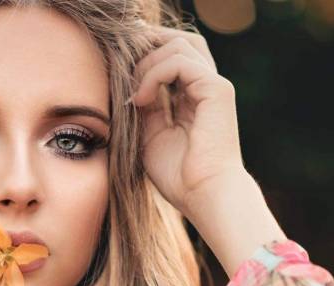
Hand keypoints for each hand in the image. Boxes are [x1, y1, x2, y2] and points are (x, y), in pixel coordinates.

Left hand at [126, 25, 244, 218]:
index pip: (170, 60)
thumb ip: (143, 111)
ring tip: (132, 94)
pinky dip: (154, 74)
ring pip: (179, 45)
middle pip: (179, 42)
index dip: (143, 61)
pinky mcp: (216, 89)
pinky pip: (180, 62)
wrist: (202, 195)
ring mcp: (213, 86)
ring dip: (147, 63)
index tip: (117, 78)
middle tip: (121, 66)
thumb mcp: (150, 139)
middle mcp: (204, 88)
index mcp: (192, 99)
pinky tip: (140, 99)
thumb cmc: (179, 177)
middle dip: (147, 47)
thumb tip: (127, 90)